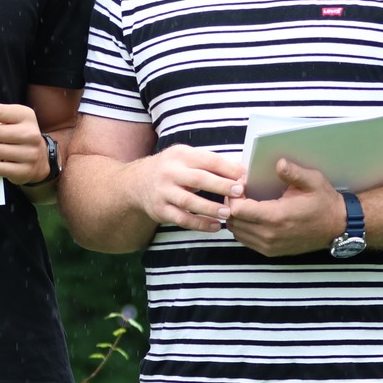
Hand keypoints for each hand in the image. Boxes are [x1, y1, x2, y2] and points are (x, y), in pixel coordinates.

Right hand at [119, 145, 244, 232]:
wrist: (137, 183)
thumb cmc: (171, 169)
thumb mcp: (186, 158)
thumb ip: (211, 163)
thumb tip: (242, 170)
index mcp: (181, 155)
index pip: (208, 160)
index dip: (228, 169)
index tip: (244, 177)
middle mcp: (170, 172)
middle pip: (198, 179)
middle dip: (221, 186)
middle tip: (240, 193)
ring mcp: (163, 192)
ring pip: (189, 202)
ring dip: (210, 208)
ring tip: (228, 213)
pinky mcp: (160, 210)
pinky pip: (182, 219)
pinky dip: (199, 224)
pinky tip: (215, 226)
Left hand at [224, 157, 345, 256]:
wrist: (337, 226)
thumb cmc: (324, 202)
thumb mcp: (313, 181)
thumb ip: (294, 172)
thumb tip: (279, 163)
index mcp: (277, 217)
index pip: (237, 210)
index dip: (234, 196)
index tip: (241, 186)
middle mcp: (270, 235)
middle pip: (234, 221)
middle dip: (232, 205)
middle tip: (240, 193)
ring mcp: (270, 246)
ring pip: (237, 232)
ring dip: (236, 218)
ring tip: (245, 203)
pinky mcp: (271, 252)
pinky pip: (246, 241)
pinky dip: (243, 228)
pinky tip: (251, 216)